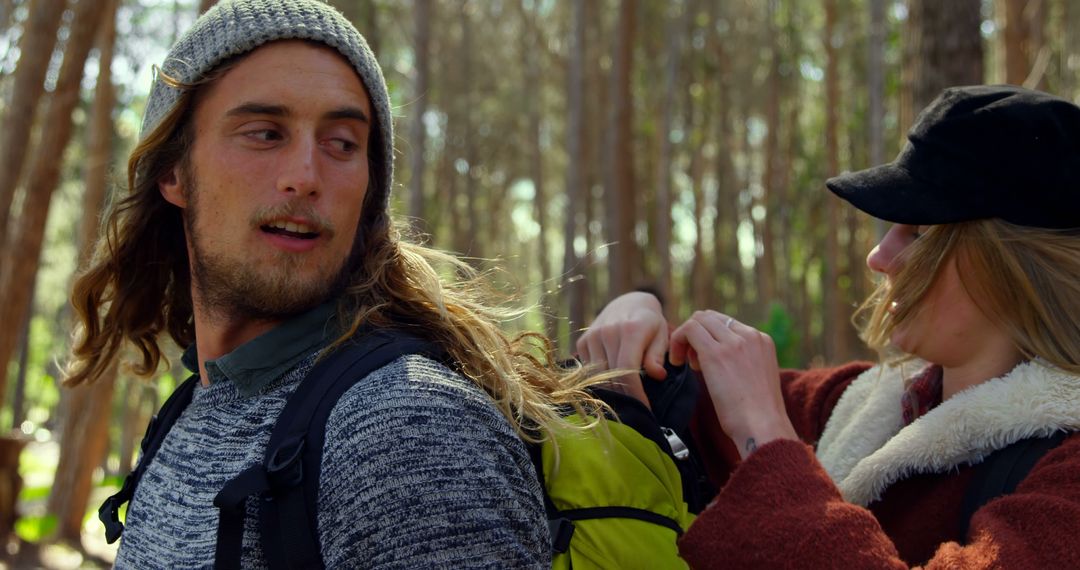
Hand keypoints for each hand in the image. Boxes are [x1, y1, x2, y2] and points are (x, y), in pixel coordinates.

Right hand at [577, 292, 669, 407]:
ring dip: (612, 391)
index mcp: (630, 330)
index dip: (636, 393)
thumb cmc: (650, 324)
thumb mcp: (661, 336)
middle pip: (611, 376)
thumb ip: (657, 356)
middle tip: (638, 410)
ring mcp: (592, 336)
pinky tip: (613, 386)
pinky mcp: (583, 342)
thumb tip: (657, 375)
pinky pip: (588, 371)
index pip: (628, 370)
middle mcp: (607, 331)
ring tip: (626, 401)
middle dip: (625, 397)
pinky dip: (600, 381)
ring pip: (598, 376)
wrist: (628, 303)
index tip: (645, 409)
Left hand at [670, 311, 796, 458]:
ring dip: (685, 338)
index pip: (726, 323)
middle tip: (691, 362)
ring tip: (685, 364)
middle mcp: (750, 335)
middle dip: (695, 335)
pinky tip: (678, 363)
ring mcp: (733, 342)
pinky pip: (690, 330)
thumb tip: (723, 364)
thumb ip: (743, 363)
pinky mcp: (715, 353)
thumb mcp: (756, 379)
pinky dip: (678, 341)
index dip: (709, 337)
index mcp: (762, 340)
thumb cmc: (758, 416)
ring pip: (699, 319)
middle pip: (710, 317)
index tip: (702, 360)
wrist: (764, 428)